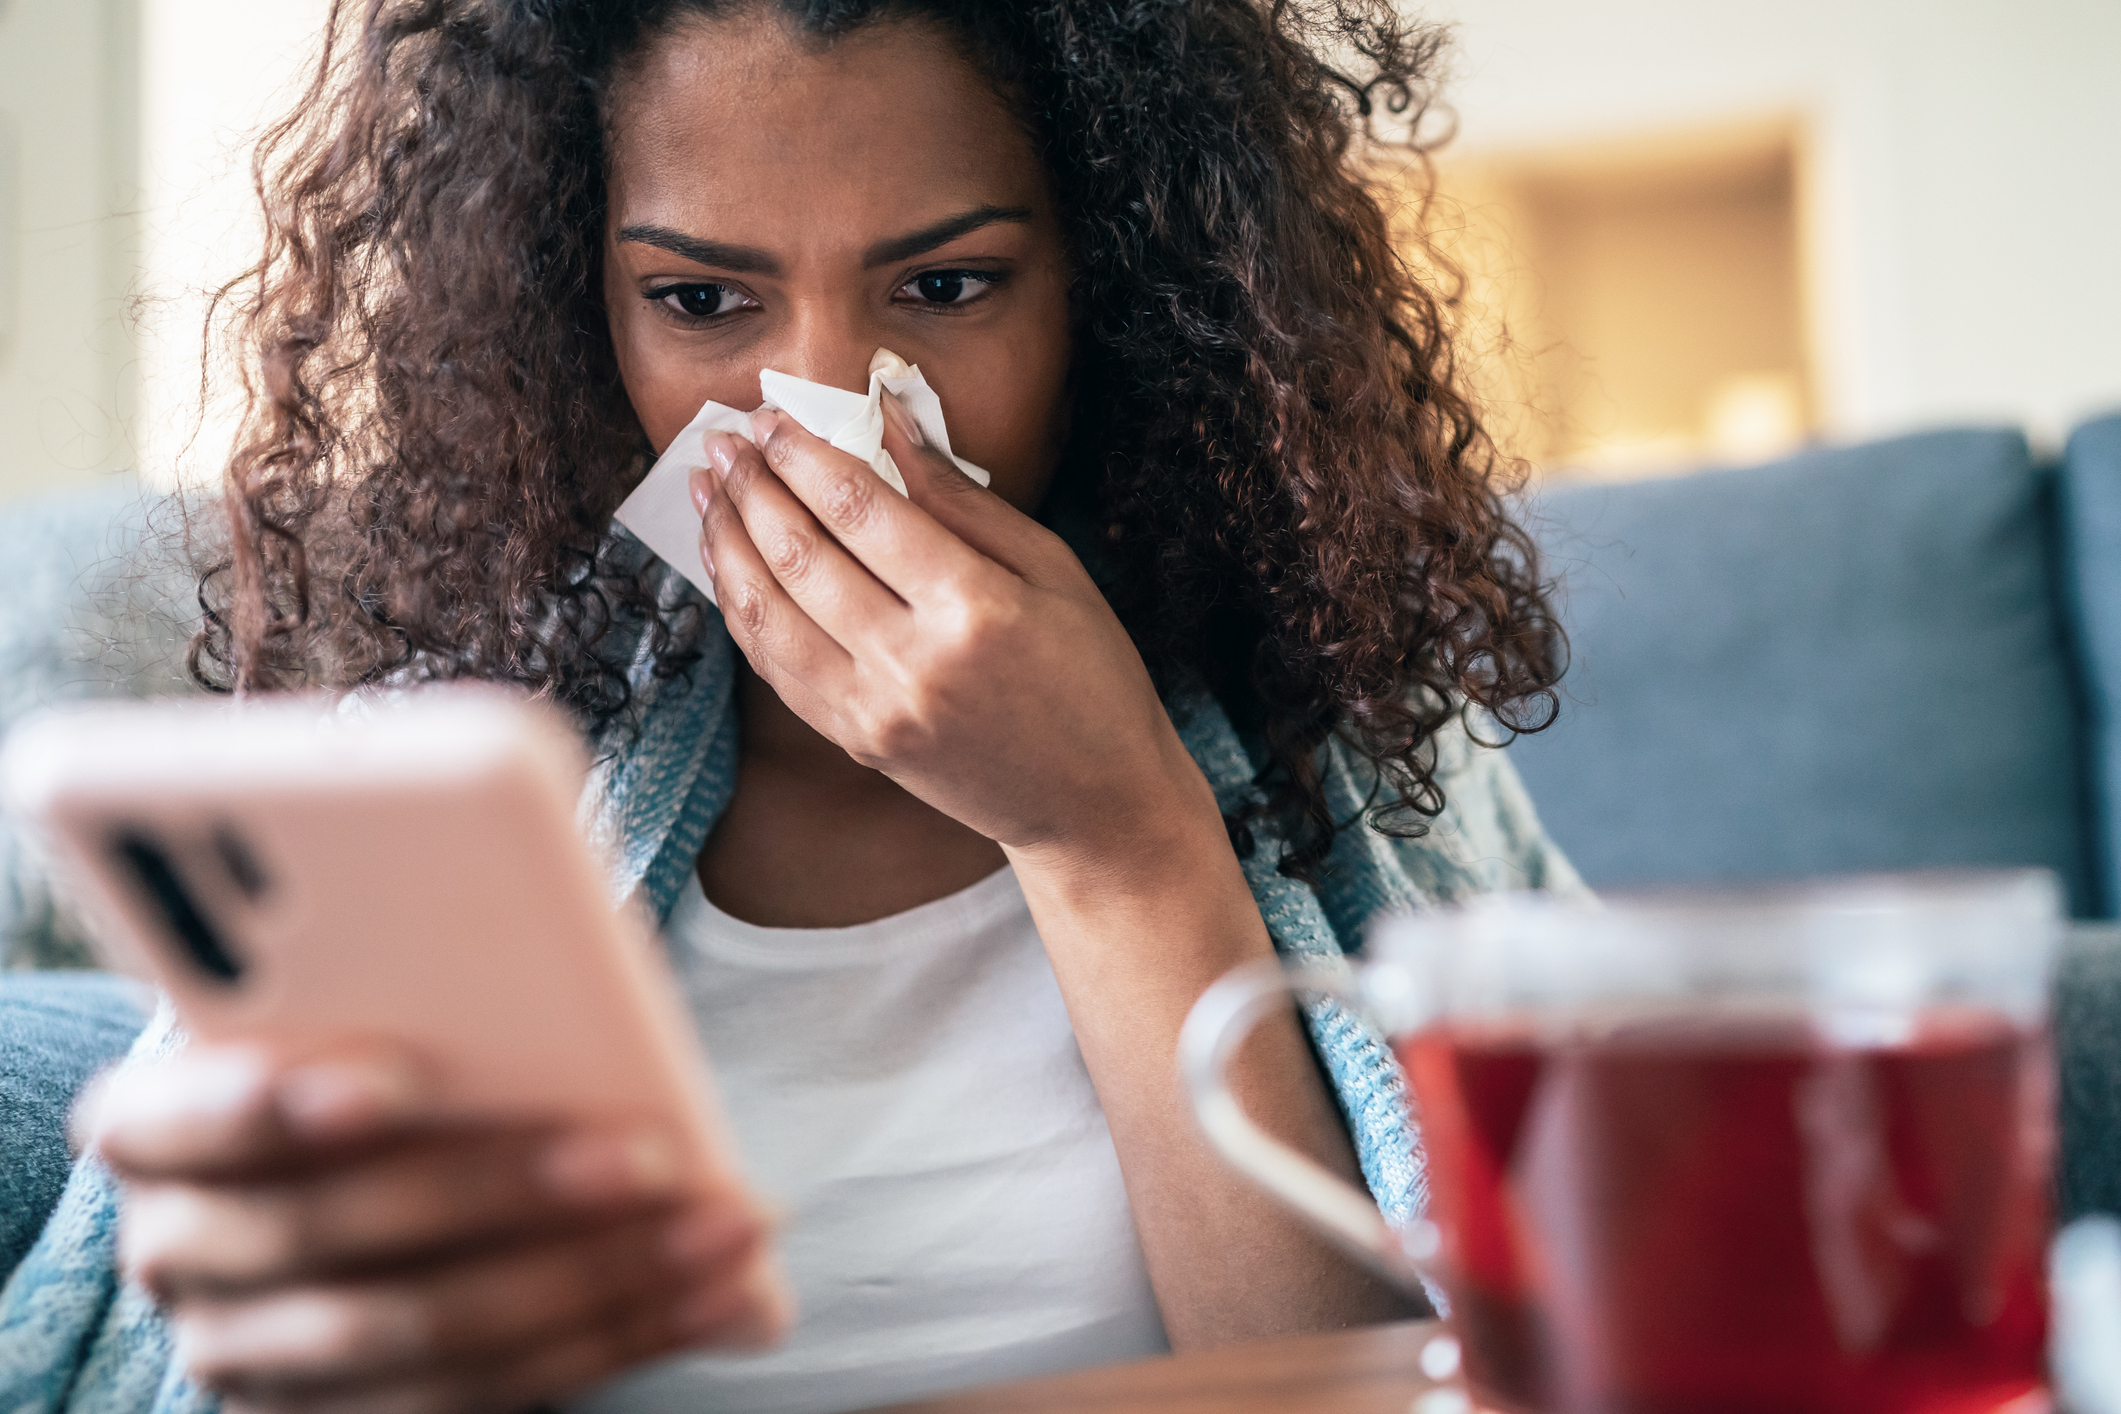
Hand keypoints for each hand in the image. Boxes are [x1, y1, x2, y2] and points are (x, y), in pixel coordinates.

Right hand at [87, 1042, 786, 1413]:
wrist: (355, 1173)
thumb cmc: (388, 1049)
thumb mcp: (382, 1003)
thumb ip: (442, 972)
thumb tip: (584, 951)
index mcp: (157, 1128)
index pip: (170, 1120)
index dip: (267, 1104)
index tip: (396, 1079)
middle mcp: (183, 1254)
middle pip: (337, 1236)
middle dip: (503, 1192)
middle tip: (646, 1153)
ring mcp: (260, 1358)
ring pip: (427, 1334)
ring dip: (598, 1278)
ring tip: (727, 1227)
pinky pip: (490, 1394)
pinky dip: (619, 1337)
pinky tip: (723, 1293)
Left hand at [692, 396, 1214, 859]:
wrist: (1091, 802)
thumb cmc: (1090, 675)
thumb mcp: (1052, 569)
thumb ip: (962, 497)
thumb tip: (892, 419)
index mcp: (973, 608)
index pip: (860, 510)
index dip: (804, 455)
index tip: (773, 418)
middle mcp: (913, 663)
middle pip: (801, 555)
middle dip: (752, 487)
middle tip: (725, 440)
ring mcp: (876, 712)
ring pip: (768, 613)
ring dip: (727, 543)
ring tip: (708, 489)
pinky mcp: (856, 743)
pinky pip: (776, 668)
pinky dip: (741, 610)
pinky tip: (728, 565)